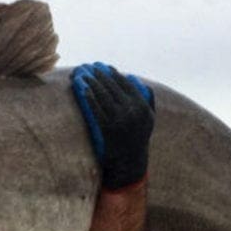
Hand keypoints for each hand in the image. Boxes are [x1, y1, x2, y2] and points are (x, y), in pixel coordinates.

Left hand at [70, 63, 154, 189]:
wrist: (129, 163)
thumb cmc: (137, 138)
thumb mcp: (149, 119)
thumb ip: (146, 98)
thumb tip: (133, 77)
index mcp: (143, 107)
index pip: (126, 84)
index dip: (113, 74)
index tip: (104, 67)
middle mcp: (133, 112)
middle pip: (112, 87)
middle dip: (99, 74)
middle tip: (89, 67)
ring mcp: (120, 120)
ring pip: (103, 95)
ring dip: (91, 81)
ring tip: (82, 73)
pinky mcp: (107, 128)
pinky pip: (96, 108)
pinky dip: (88, 96)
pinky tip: (82, 87)